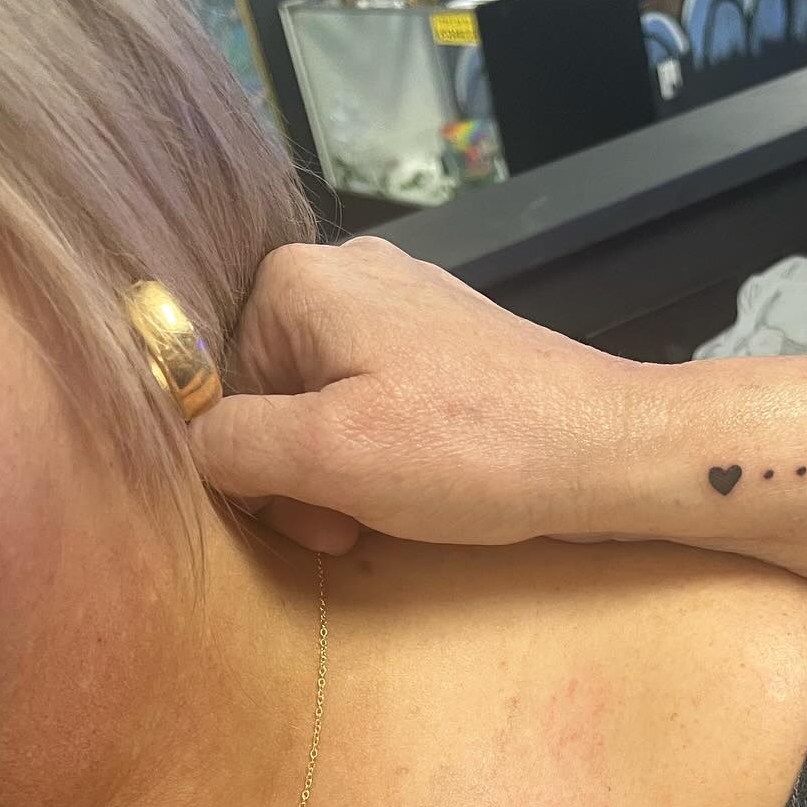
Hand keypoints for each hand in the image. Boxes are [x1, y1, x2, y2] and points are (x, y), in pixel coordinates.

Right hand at [191, 239, 646, 552]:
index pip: (212, 380)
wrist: (611, 451)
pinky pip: (374, 408)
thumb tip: (194, 447)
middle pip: (266, 392)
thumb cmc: (474, 450)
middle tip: (341, 529)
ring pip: (321, 408)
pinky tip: (414, 494)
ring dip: (336, 478)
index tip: (296, 514)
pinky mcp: (444, 349)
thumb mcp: (329, 456)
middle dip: (293, 474)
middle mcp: (345, 277)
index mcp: (298, 281)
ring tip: (379, 519)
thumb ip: (230, 444)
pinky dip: (380, 459)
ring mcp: (401, 309)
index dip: (240, 462)